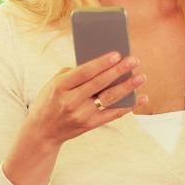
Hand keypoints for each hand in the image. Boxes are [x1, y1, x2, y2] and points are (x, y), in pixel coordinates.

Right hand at [28, 50, 147, 147]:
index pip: (84, 73)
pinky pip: (113, 114)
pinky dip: (129, 106)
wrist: (43, 131)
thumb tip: (102, 64)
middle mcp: (71, 101)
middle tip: (134, 61)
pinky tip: (141, 97)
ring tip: (141, 77)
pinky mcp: (90, 125)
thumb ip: (74, 73)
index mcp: (60, 87)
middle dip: (118, 71)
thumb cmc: (50, 100)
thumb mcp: (54, 83)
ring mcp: (81, 115)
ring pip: (109, 99)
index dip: (101, 63)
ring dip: (127, 87)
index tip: (117, 54)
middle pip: (99, 84)